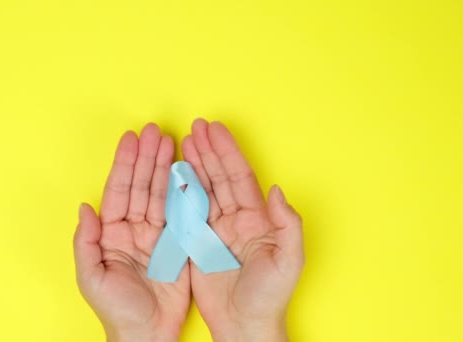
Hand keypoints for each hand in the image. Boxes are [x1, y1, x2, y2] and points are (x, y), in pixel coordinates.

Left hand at [73, 123, 190, 341]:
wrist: (146, 334)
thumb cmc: (115, 309)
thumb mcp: (91, 277)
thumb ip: (85, 242)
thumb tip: (85, 208)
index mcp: (111, 234)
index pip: (119, 191)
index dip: (125, 164)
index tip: (131, 139)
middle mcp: (134, 228)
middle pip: (141, 185)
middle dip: (147, 157)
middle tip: (155, 130)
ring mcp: (157, 234)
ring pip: (161, 193)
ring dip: (164, 167)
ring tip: (170, 141)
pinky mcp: (178, 243)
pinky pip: (181, 212)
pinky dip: (183, 191)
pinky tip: (186, 170)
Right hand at [182, 119, 303, 341]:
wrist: (244, 326)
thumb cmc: (269, 297)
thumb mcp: (288, 261)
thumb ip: (287, 224)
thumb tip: (276, 190)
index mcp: (258, 219)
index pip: (240, 178)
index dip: (227, 152)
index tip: (214, 130)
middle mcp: (236, 219)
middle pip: (220, 177)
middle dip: (209, 151)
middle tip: (196, 127)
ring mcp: (216, 230)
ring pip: (203, 189)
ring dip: (195, 165)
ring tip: (184, 141)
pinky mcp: (198, 243)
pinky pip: (188, 211)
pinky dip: (180, 191)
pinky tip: (174, 174)